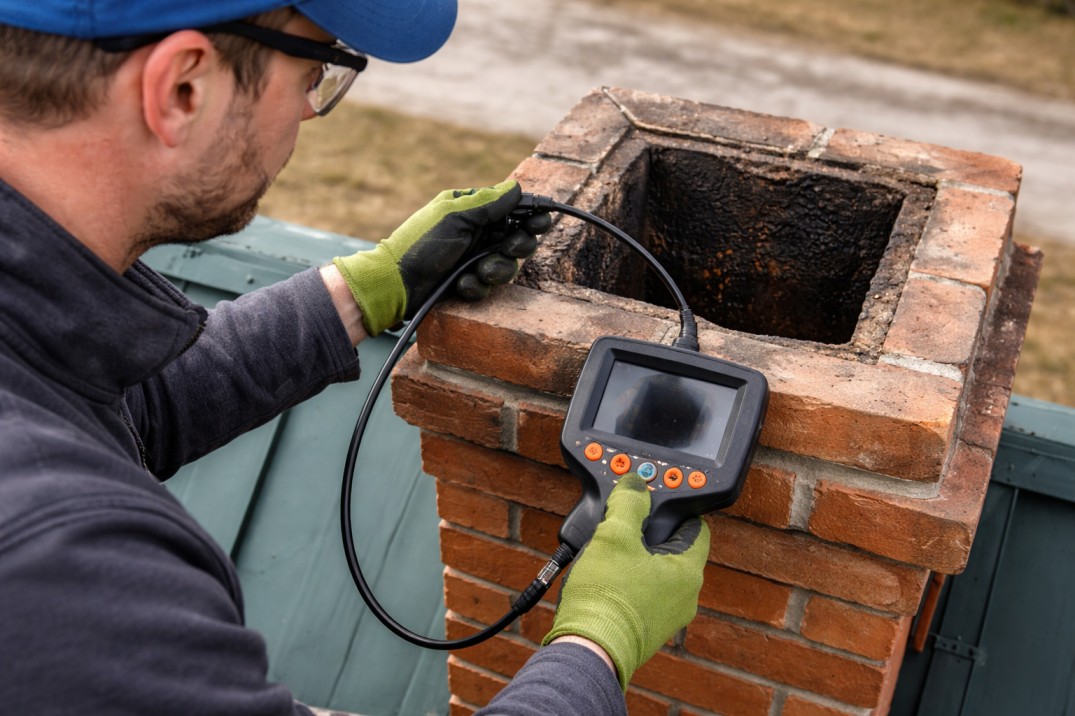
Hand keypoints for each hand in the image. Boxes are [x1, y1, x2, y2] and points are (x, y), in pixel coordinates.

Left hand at [332, 179, 548, 335]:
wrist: (396, 283)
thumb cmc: (421, 244)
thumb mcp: (455, 217)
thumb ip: (489, 203)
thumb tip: (516, 188)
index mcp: (472, 209)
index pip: (512, 209)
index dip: (530, 216)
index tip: (542, 221)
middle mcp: (476, 232)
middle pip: (517, 238)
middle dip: (517, 246)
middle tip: (510, 247)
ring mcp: (472, 257)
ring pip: (507, 265)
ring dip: (495, 270)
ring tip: (477, 272)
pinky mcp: (468, 280)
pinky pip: (488, 285)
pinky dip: (476, 286)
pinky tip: (461, 284)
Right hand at [542, 473, 709, 690]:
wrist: (587, 651)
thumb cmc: (605, 598)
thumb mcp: (614, 535)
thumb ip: (628, 502)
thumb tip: (635, 482)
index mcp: (688, 572)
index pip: (696, 527)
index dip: (675, 507)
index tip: (654, 499)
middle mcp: (685, 597)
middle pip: (673, 549)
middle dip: (649, 532)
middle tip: (622, 521)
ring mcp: (666, 616)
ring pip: (656, 573)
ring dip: (635, 557)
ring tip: (608, 548)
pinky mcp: (647, 630)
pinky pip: (643, 594)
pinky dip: (628, 581)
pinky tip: (604, 576)